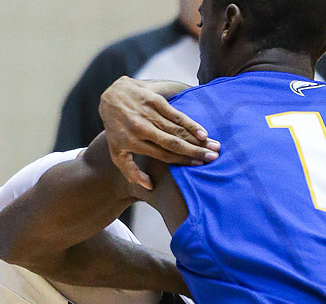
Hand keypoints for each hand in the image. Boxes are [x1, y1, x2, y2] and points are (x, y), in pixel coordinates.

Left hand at [98, 76, 219, 189]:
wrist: (111, 96)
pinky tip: (203, 131)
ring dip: (197, 139)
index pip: (164, 155)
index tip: (199, 165)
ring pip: (177, 129)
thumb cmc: (116, 129)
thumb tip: (150, 186)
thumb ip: (131, 171)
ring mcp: (149, 114)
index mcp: (134, 143)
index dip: (182, 160)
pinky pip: (176, 114)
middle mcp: (142, 129)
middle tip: (213, 157)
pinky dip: (190, 123)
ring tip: (215, 145)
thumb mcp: (116, 153)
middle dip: (195, 151)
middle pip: (173, 143)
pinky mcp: (155, 100)